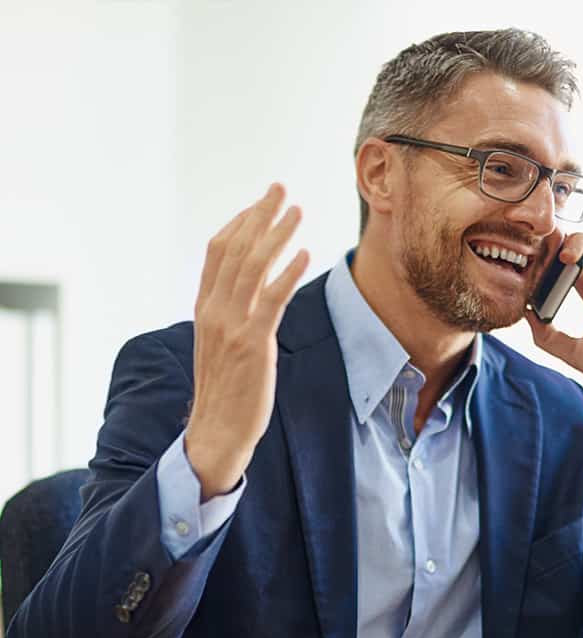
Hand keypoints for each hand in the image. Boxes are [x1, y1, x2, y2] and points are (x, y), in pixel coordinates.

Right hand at [185, 184, 308, 499]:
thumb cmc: (225, 391)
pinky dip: (287, 273)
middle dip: (260, 215)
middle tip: (280, 188)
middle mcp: (214, 311)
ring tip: (297, 210)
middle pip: (236, 250)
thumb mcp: (219, 345)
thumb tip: (251, 291)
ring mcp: (232, 326)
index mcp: (204, 308)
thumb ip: (229, 315)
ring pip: (253, 267)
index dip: (239, 222)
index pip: (217, 252)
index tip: (260, 203)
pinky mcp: (253, 343)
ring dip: (276, 234)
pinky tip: (304, 253)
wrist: (216, 431)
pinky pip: (271, 300)